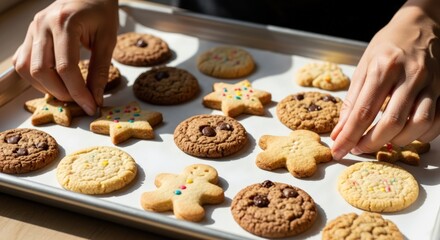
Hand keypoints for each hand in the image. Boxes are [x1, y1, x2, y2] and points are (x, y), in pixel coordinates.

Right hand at [12, 0, 117, 114]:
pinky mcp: (30, 34)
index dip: (78, 92)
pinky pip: (23, 61)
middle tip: (80, 101)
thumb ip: (100, 70)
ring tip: (68, 93)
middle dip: (62, 93)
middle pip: (42, 70)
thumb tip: (95, 97)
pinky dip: (36, 77)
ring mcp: (33, 29)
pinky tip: (53, 82)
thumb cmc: (101, 11)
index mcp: (64, 23)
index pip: (65, 67)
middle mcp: (42, 25)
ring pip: (27, 68)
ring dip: (46, 87)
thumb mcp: (108, 39)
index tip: (91, 106)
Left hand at [331, 0, 439, 159]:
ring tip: (382, 141)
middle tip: (359, 149)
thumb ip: (352, 101)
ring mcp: (432, 83)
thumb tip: (340, 132)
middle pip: (392, 122)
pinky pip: (437, 121)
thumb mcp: (363, 67)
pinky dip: (421, 135)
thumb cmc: (387, 46)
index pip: (363, 112)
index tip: (339, 150)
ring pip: (419, 124)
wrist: (420, 25)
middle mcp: (410, 76)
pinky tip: (406, 134)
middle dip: (372, 143)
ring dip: (398, 141)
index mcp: (384, 68)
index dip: (349, 136)